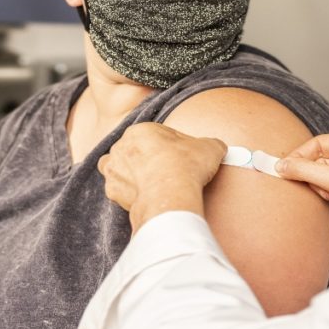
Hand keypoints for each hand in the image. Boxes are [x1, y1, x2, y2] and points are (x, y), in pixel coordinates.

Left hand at [97, 122, 226, 231]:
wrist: (171, 195)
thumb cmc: (188, 165)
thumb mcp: (210, 147)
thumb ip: (211, 144)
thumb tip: (215, 148)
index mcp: (140, 130)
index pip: (156, 136)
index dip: (172, 147)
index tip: (182, 158)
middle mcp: (121, 147)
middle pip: (135, 151)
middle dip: (148, 160)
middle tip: (168, 172)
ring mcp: (114, 170)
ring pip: (120, 169)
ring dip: (132, 175)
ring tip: (153, 185)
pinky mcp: (113, 192)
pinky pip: (120, 191)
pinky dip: (131, 195)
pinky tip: (147, 198)